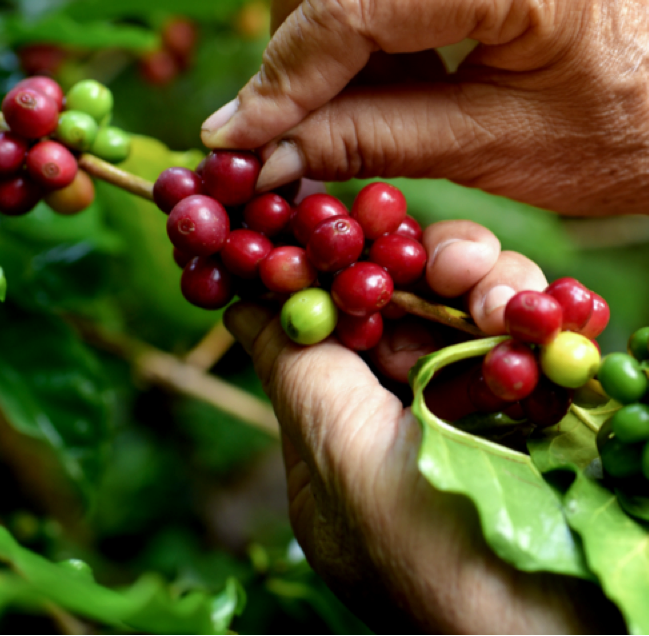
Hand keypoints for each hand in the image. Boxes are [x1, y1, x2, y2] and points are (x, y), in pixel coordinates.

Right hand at [202, 0, 648, 216]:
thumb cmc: (613, 137)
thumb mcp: (486, 151)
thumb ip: (364, 143)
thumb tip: (257, 156)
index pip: (358, 0)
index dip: (283, 75)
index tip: (238, 139)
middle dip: (294, 24)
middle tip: (303, 106)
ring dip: (318, 11)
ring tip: (356, 89)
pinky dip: (350, 3)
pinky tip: (384, 61)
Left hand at [225, 222, 620, 632]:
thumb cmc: (443, 570)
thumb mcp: (350, 470)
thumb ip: (300, 378)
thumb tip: (239, 305)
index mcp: (340, 439)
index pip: (328, 326)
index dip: (333, 268)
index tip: (337, 217)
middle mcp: (402, 420)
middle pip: (402, 310)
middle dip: (426, 272)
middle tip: (456, 259)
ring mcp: (472, 416)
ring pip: (466, 313)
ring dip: (489, 291)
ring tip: (507, 301)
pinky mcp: (538, 413)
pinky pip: (528, 341)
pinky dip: (539, 320)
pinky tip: (548, 317)